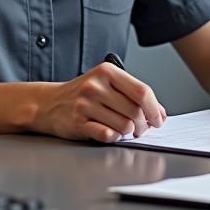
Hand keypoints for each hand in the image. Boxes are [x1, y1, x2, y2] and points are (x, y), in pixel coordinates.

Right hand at [31, 62, 166, 142]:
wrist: (49, 103)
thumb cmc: (84, 94)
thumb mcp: (107, 84)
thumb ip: (133, 94)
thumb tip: (160, 114)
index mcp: (107, 71)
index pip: (142, 91)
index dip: (155, 108)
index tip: (159, 119)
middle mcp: (96, 85)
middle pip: (135, 110)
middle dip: (144, 124)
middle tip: (142, 129)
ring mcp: (85, 104)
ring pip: (124, 125)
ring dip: (129, 132)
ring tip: (125, 130)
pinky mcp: (78, 122)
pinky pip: (107, 135)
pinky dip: (114, 137)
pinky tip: (111, 133)